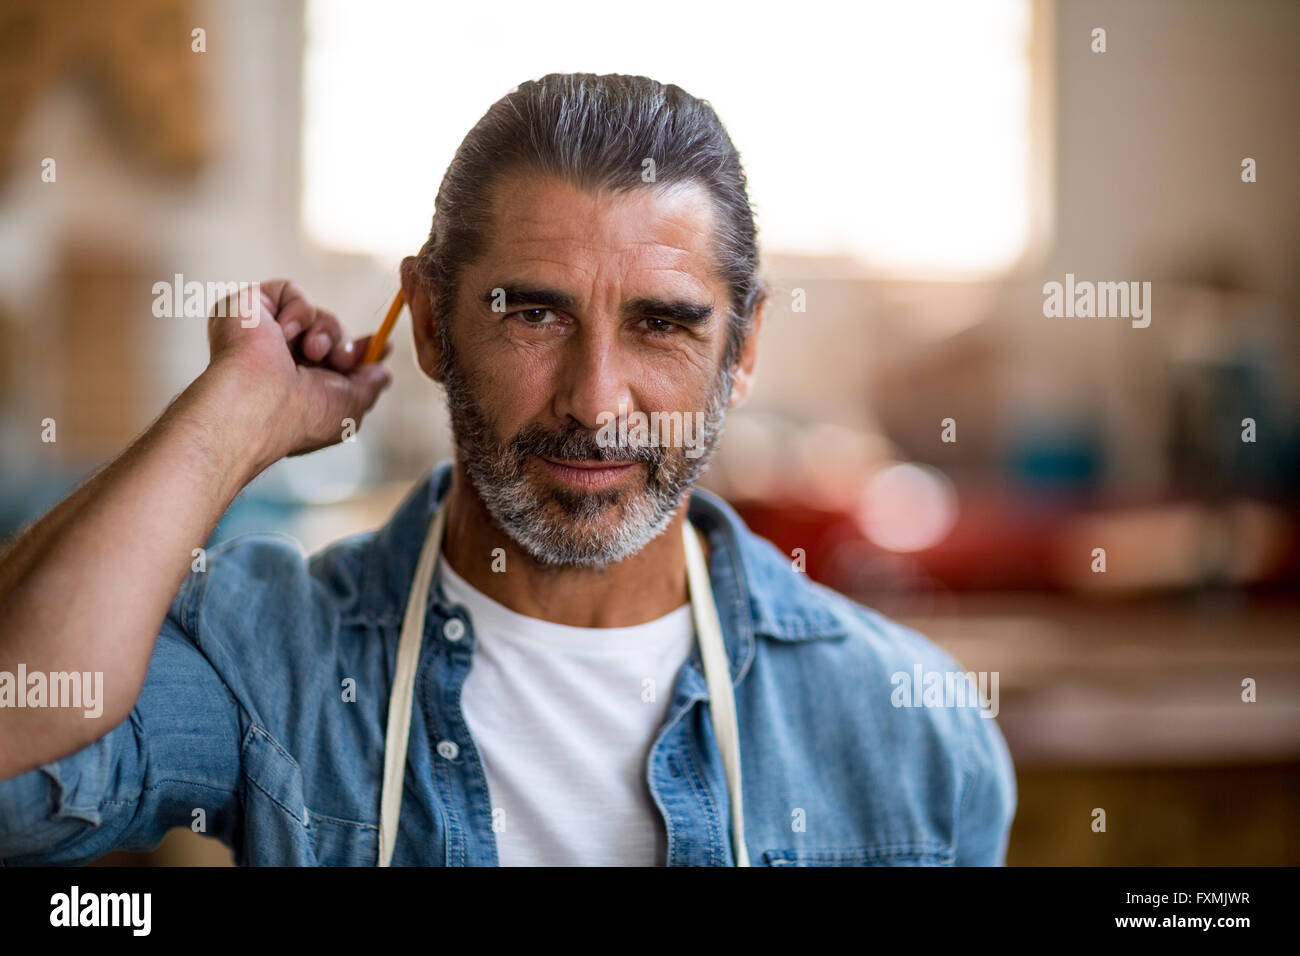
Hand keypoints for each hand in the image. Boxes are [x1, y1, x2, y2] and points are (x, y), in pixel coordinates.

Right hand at [202, 279, 393, 464]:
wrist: (255, 403)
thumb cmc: (302, 415)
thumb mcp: (350, 406)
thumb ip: (368, 385)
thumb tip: (382, 372)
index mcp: (295, 386)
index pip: (331, 359)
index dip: (358, 351)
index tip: (385, 346)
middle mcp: (276, 360)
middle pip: (329, 334)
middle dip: (343, 346)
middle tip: (339, 362)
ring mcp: (260, 333)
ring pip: (315, 315)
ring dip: (326, 332)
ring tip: (312, 351)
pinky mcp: (247, 306)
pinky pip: (290, 290)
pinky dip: (299, 311)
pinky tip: (283, 333)